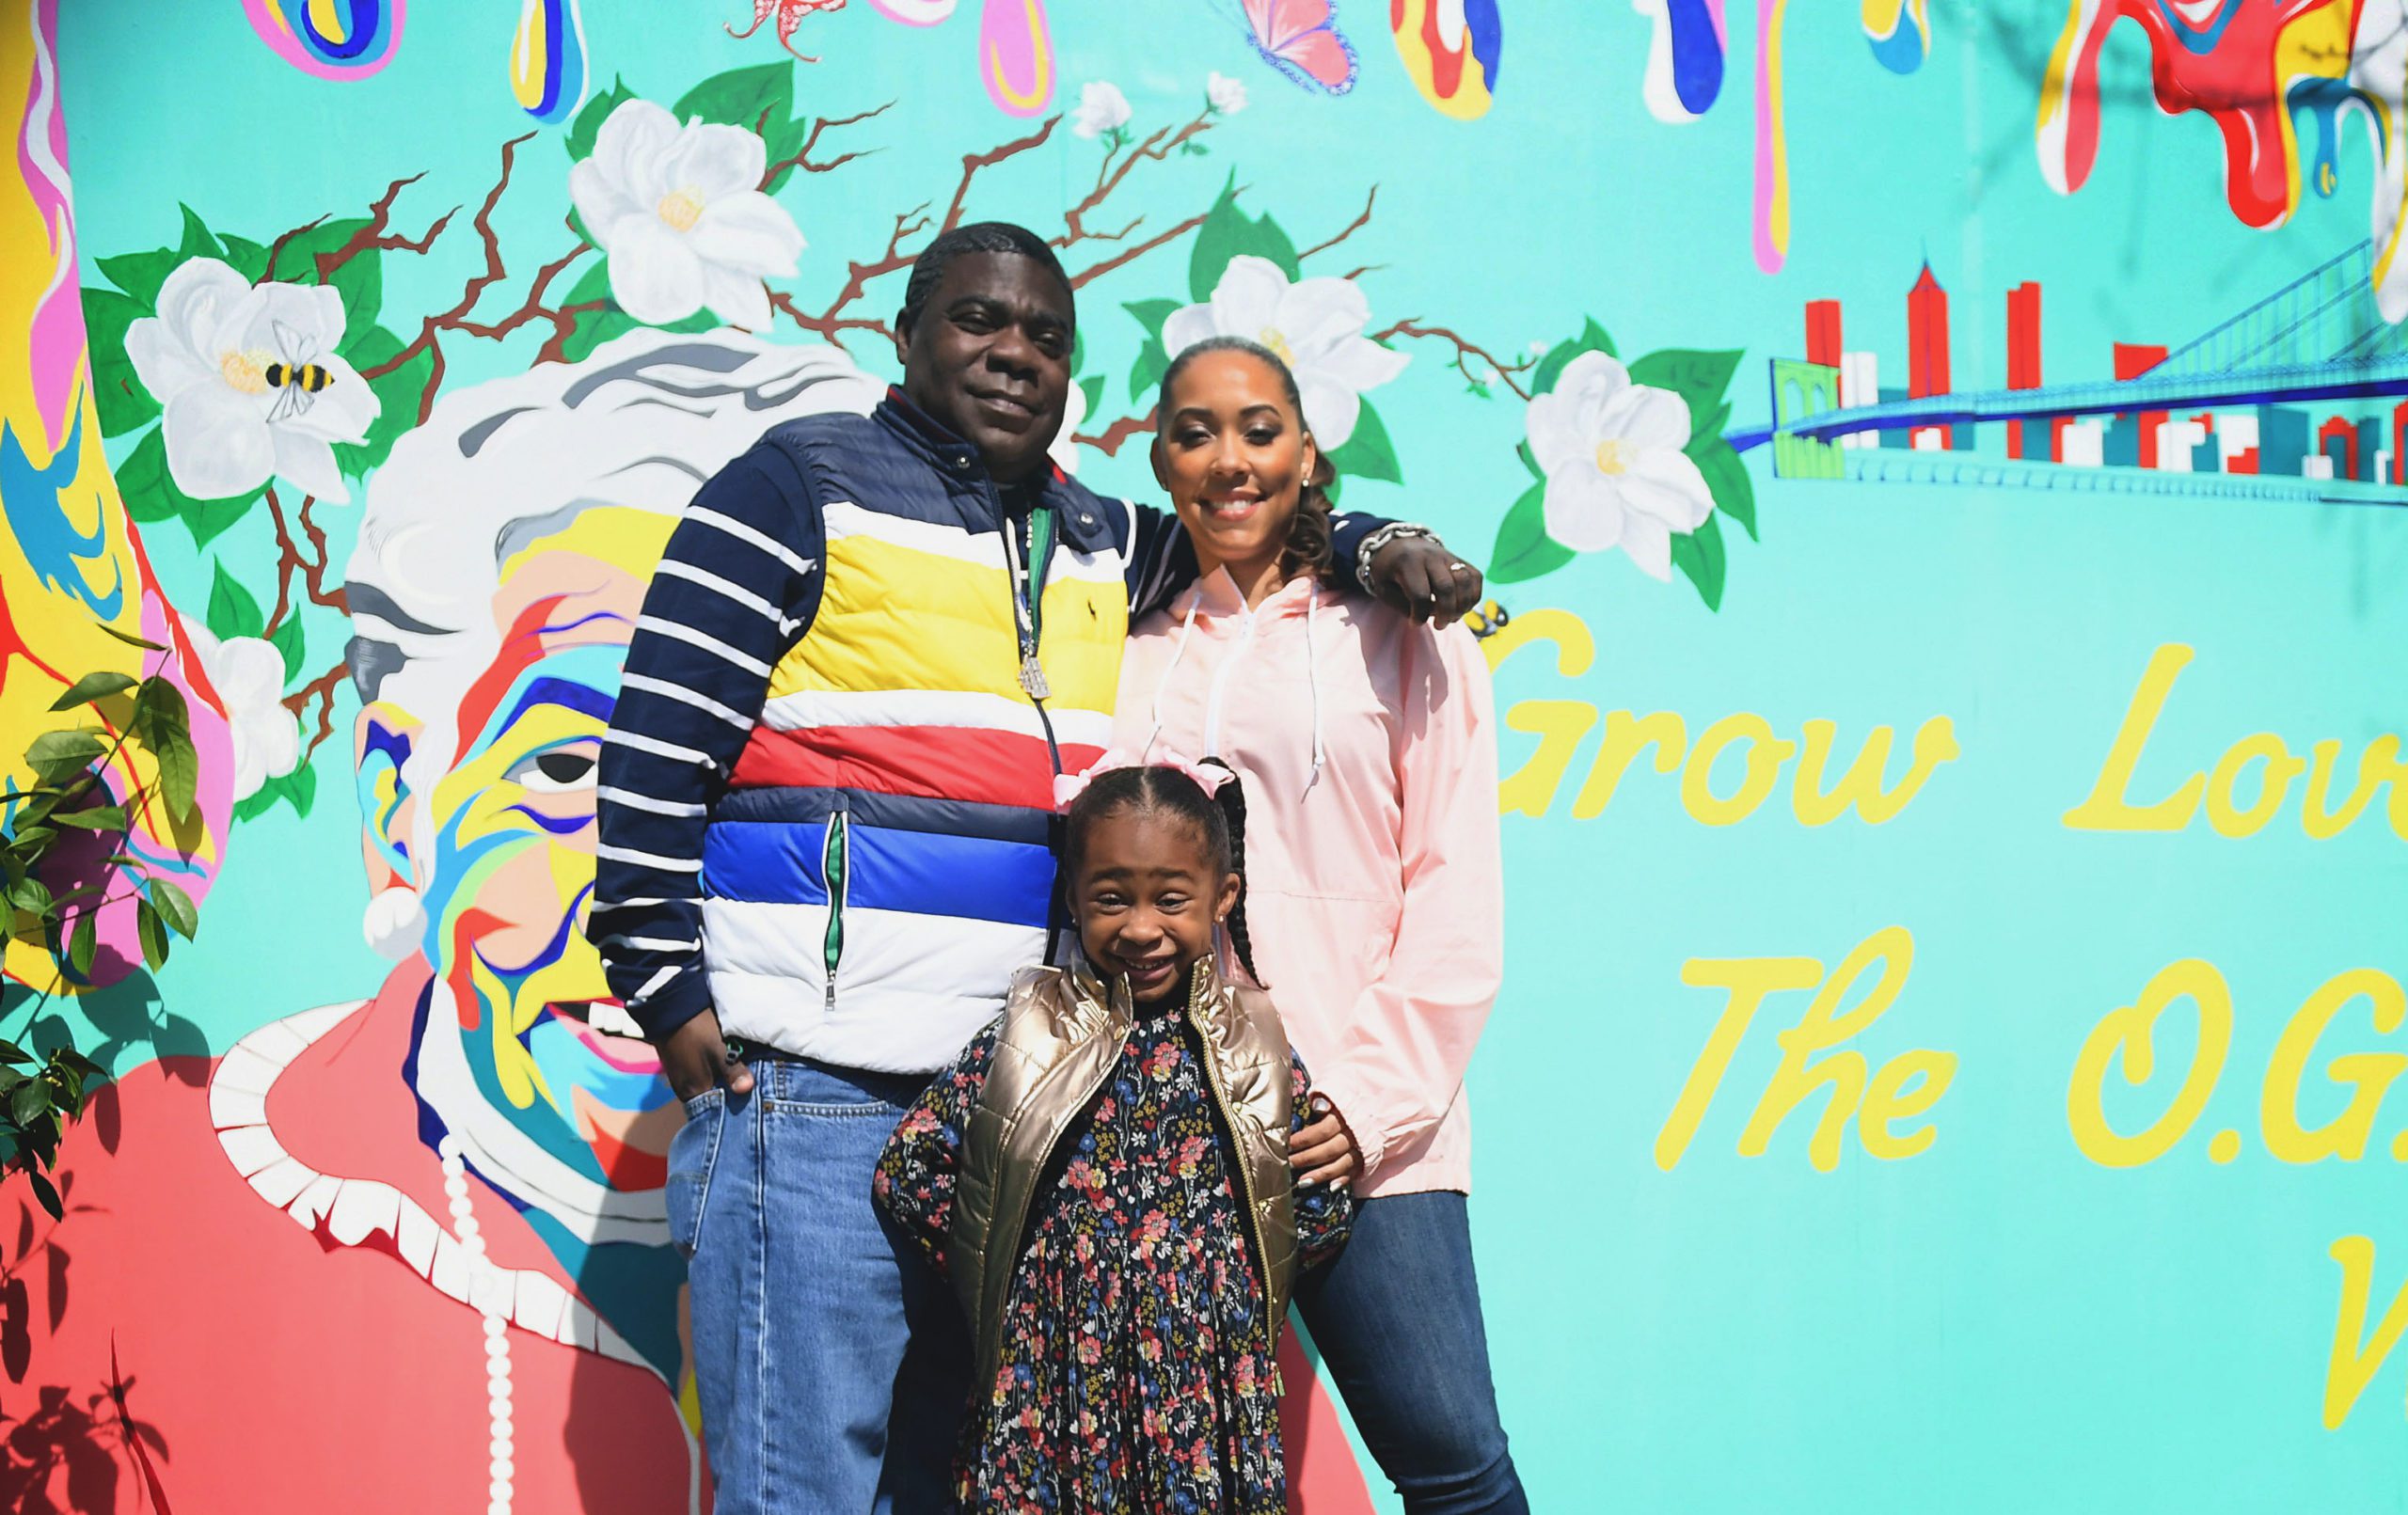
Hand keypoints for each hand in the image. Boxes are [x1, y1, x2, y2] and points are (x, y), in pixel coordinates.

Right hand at [658, 1009, 754, 1103]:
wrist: (670, 1007)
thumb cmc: (696, 1030)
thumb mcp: (720, 1049)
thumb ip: (733, 1071)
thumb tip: (747, 1089)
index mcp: (693, 1092)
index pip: (716, 1111)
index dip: (734, 1106)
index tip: (752, 1103)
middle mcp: (684, 1090)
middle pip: (712, 1099)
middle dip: (730, 1095)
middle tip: (751, 1088)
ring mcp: (680, 1079)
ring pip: (707, 1087)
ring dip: (721, 1083)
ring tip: (741, 1077)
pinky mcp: (680, 1066)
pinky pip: (700, 1077)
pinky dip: (713, 1074)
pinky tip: (724, 1066)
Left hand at [1291, 1095, 1361, 1186]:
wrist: (1377, 1111)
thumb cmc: (1347, 1104)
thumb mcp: (1336, 1095)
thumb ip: (1324, 1099)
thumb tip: (1317, 1105)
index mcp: (1344, 1117)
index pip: (1322, 1131)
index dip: (1303, 1139)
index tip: (1287, 1144)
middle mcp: (1353, 1135)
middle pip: (1329, 1150)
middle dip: (1307, 1158)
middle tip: (1289, 1163)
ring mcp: (1360, 1149)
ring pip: (1340, 1165)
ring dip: (1320, 1174)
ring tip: (1302, 1182)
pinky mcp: (1366, 1160)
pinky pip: (1353, 1172)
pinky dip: (1342, 1180)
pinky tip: (1330, 1187)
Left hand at [1368, 535, 1482, 628]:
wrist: (1397, 543)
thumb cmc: (1388, 571)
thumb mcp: (1383, 587)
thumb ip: (1403, 604)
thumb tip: (1433, 614)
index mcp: (1407, 561)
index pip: (1420, 594)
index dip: (1419, 615)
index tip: (1414, 623)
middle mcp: (1430, 555)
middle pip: (1446, 587)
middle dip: (1445, 613)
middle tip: (1439, 626)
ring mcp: (1447, 555)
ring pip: (1465, 581)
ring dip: (1462, 605)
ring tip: (1452, 618)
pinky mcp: (1459, 558)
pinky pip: (1475, 576)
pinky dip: (1473, 595)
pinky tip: (1462, 607)